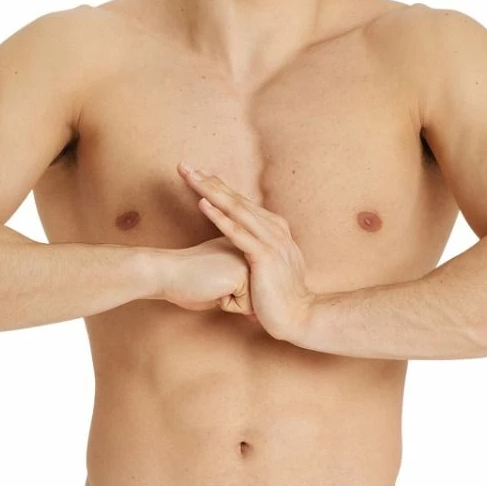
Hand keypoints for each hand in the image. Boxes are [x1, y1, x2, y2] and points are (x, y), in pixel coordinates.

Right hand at [156, 236, 254, 314]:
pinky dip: (228, 305)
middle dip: (233, 299)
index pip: (253, 288)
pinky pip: (247, 307)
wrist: (165, 273)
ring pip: (254, 303)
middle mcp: (251, 250)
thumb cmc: (187, 281)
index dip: (230, 294)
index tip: (211, 277)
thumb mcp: (221, 284)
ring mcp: (250, 260)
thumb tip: (258, 317)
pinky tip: (213, 289)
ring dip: (232, 302)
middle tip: (210, 281)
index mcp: (246, 247)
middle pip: (257, 296)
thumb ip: (242, 294)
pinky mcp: (244, 273)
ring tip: (212, 284)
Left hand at [177, 161, 315, 339]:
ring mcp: (271, 241)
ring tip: (190, 177)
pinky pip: (238, 232)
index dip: (220, 187)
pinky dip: (219, 217)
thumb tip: (244, 251)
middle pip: (236, 199)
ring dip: (211, 191)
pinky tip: (203, 204)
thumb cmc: (281, 298)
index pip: (243, 202)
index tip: (199, 175)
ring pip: (236, 209)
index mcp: (276, 229)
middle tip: (186, 167)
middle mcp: (275, 229)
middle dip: (210, 182)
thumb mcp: (272, 268)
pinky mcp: (264, 256)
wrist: (300, 318)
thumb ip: (259, 253)